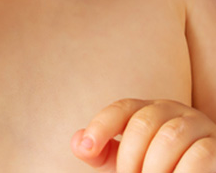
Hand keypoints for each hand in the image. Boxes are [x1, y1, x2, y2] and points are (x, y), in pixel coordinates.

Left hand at [71, 98, 215, 171]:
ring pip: (169, 137)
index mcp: (148, 110)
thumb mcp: (131, 163)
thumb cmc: (163, 169)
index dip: (101, 126)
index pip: (122, 109)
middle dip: (131, 159)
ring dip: (154, 169)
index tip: (87, 150)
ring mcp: (198, 125)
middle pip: (143, 123)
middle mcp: (172, 110)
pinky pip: (199, 154)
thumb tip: (78, 142)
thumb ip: (105, 153)